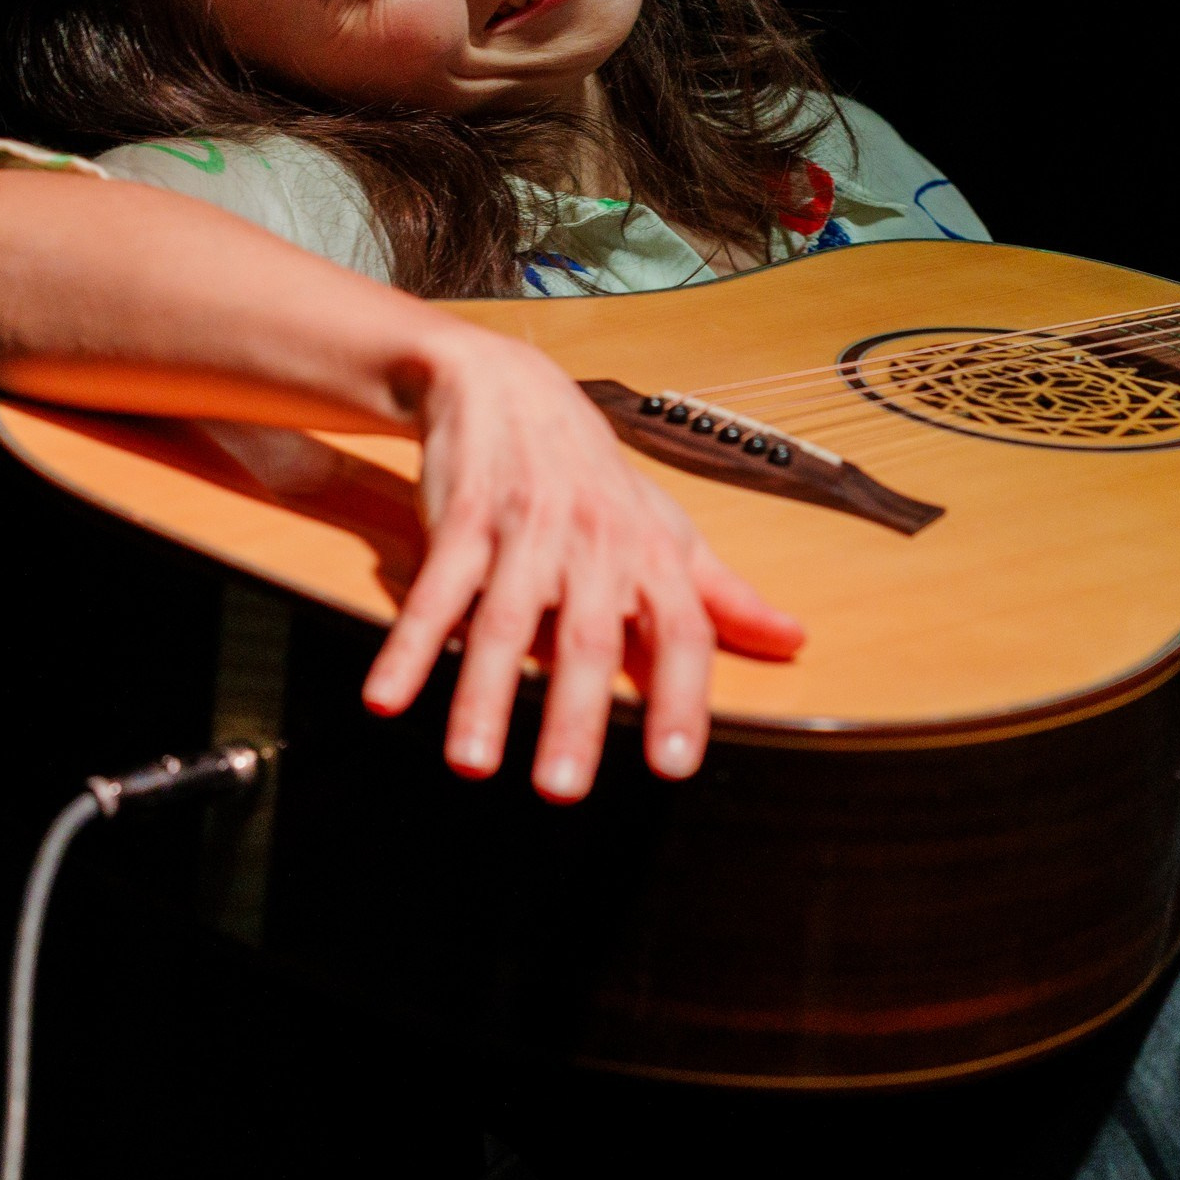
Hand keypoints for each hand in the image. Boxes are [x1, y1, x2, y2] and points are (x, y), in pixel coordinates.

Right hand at [359, 324, 803, 802]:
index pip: (680, 631)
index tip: (673, 767)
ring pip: (505, 623)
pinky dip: (409, 645)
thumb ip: (723, 595)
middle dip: (574, 716)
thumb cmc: (596, 479)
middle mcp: (593, 545)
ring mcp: (524, 533)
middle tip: (563, 791)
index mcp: (651, 554)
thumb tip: (794, 640)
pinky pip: (433, 591)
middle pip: (587, 640)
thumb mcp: (668, 529)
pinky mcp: (460, 524)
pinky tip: (386, 699)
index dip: (681, 698)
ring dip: (485, 696)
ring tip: (472, 764)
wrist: (509, 389)